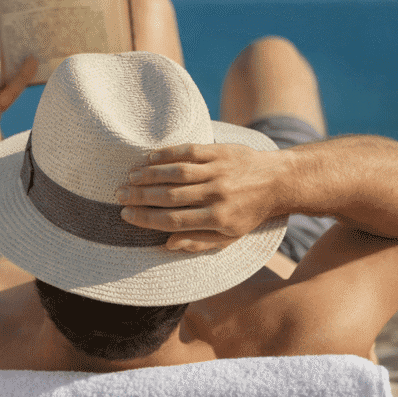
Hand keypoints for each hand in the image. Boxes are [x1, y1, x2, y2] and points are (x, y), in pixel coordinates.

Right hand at [115, 143, 284, 251]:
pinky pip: (188, 152)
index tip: (126, 215)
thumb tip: (167, 244)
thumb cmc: (249, 212)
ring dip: (149, 174)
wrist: (278, 181)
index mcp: (218, 219)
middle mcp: (217, 195)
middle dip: (140, 196)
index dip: (146, 218)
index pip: (174, 220)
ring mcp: (218, 171)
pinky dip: (166, 154)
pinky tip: (149, 158)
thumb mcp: (230, 237)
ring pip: (176, 173)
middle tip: (119, 195)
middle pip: (170, 196)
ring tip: (129, 177)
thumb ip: (198, 242)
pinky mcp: (220, 152)